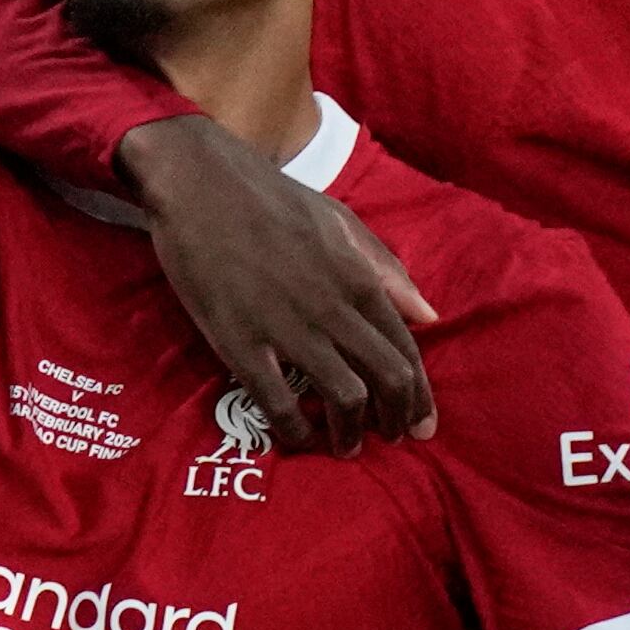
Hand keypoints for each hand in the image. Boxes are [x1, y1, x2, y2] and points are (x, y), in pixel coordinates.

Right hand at [118, 114, 437, 451]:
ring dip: (351, 433)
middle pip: (387, 379)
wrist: (200, 182)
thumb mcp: (340, 222)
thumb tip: (429, 314)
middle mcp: (333, 307)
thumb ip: (384, 268)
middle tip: (391, 440)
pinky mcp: (241, 342)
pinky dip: (294, 430)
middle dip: (397, 420)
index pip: (406, 349)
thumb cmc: (271, 200)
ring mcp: (289, 326)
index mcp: (359, 278)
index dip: (419, 395)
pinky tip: (296, 437)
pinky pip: (278, 402)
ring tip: (345, 447)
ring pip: (344, 397)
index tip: (422, 423)